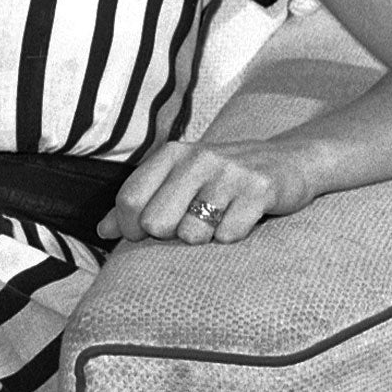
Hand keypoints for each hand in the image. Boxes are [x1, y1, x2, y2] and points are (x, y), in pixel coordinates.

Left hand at [99, 134, 315, 246]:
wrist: (289, 161)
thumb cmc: (223, 177)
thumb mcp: (178, 179)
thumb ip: (139, 202)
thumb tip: (102, 230)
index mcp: (171, 154)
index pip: (129, 201)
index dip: (131, 229)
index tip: (145, 235)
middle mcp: (198, 158)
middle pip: (156, 222)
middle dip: (169, 236)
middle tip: (189, 226)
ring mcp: (230, 173)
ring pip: (192, 233)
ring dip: (205, 237)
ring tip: (219, 219)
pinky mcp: (260, 190)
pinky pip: (228, 236)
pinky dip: (233, 237)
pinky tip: (242, 219)